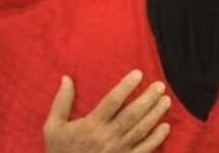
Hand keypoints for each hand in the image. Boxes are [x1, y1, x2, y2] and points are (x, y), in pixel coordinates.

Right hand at [43, 70, 170, 152]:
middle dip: (148, 99)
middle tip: (160, 85)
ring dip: (155, 115)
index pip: (112, 101)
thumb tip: (66, 78)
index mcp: (91, 126)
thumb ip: (62, 102)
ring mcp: (118, 151)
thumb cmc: (59, 152)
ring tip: (166, 100)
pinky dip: (156, 139)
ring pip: (141, 131)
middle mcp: (107, 137)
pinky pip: (144, 150)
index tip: (139, 74)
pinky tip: (166, 127)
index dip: (126, 86)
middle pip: (132, 115)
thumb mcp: (53, 127)